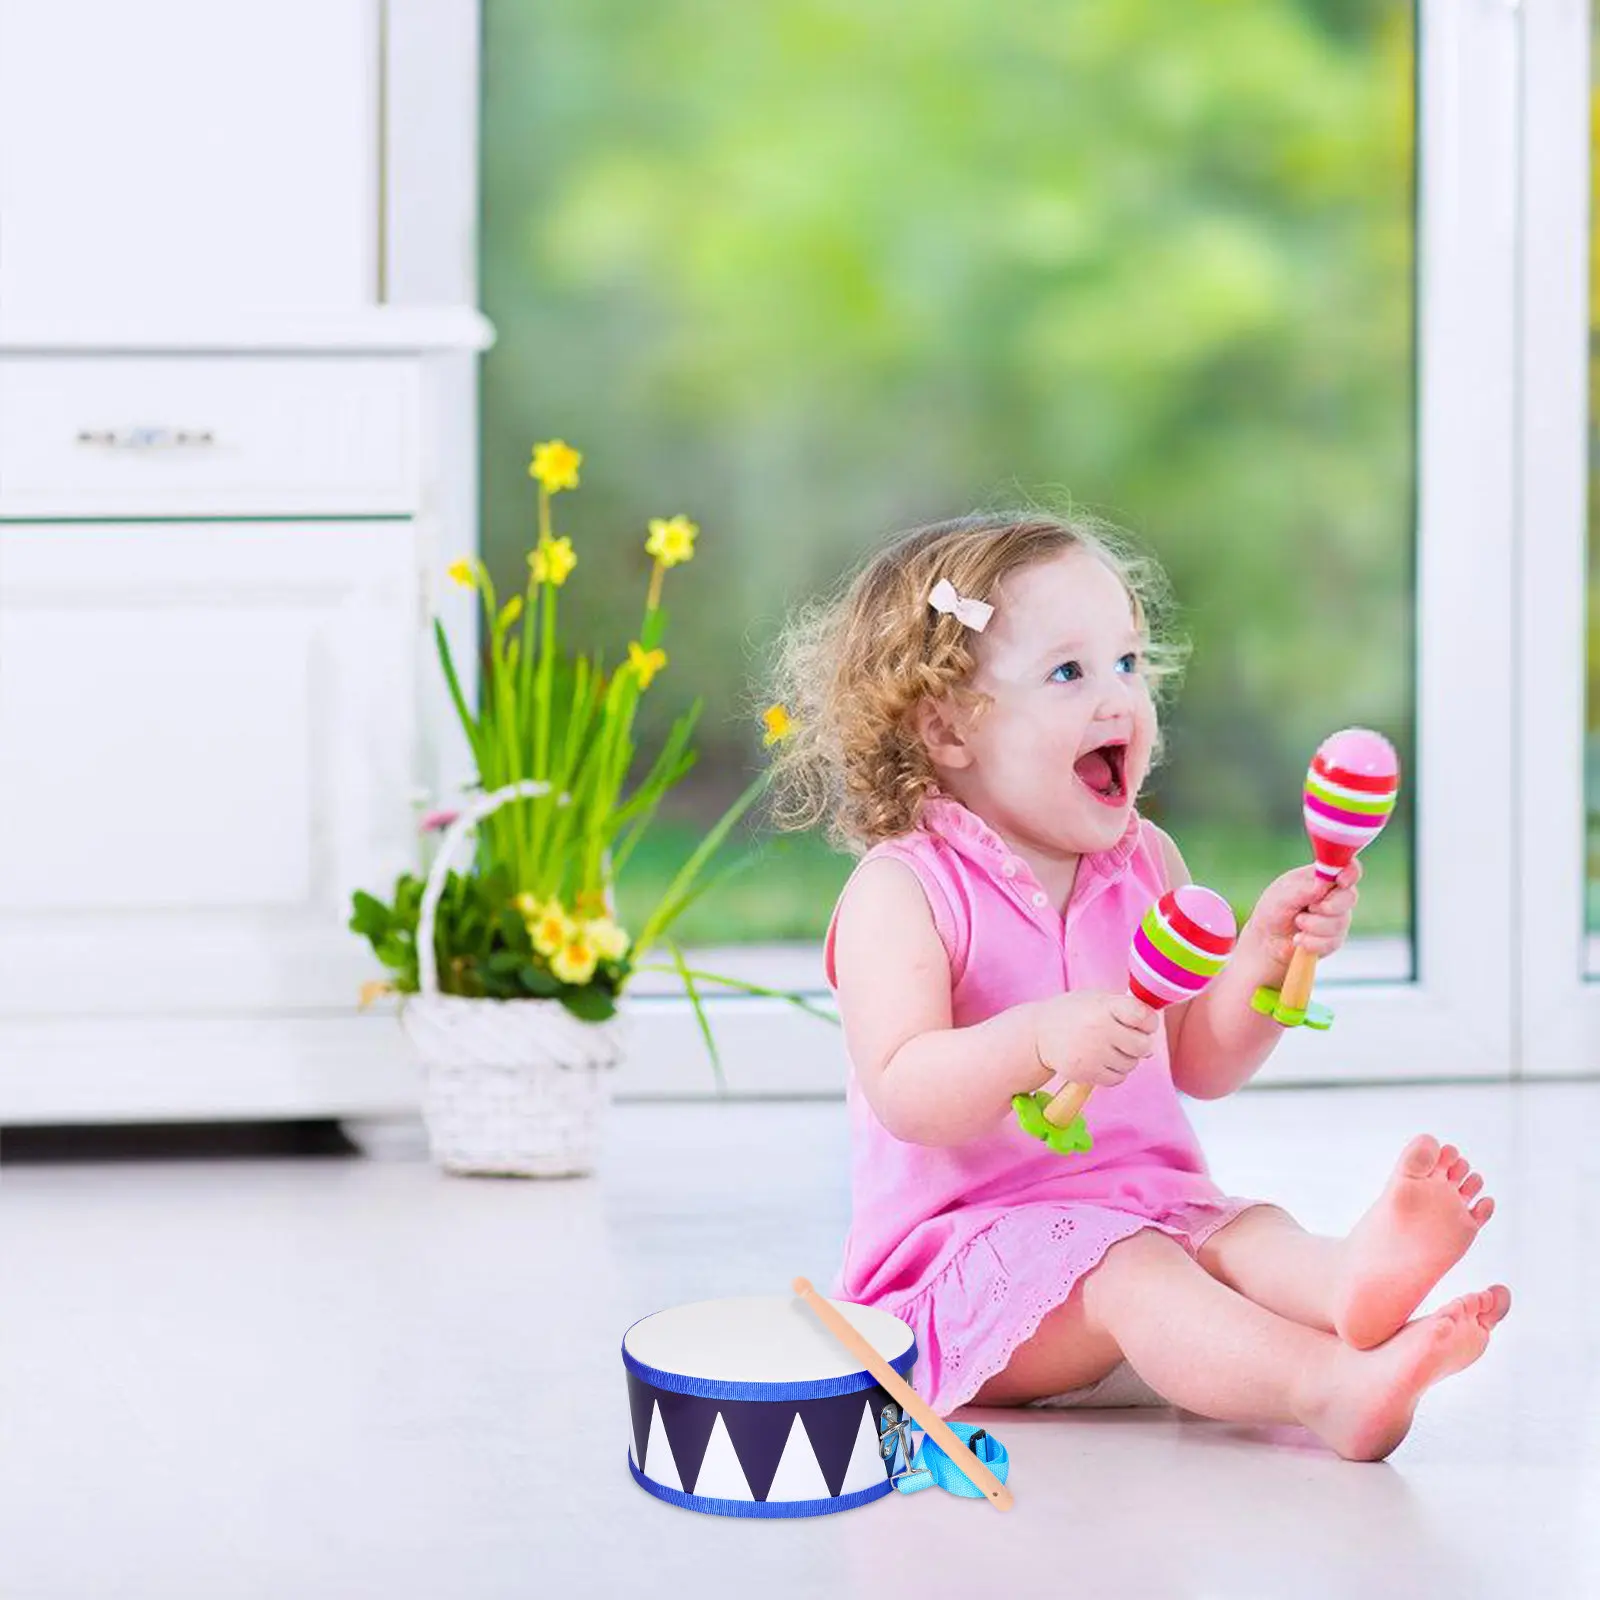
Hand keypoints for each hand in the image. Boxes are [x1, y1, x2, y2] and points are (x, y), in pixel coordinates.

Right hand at [1032, 990, 1158, 1089]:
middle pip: (1143, 1045)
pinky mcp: (1086, 1074)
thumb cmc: (1074, 1013)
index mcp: (1104, 1007)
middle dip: (1140, 1043)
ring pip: (1131, 1065)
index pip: (1143, 1016)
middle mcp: (1098, 1030)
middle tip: (1126, 1039)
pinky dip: (1114, 1072)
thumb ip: (1125, 1009)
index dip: (1149, 1021)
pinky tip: (1101, 1060)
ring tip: (1108, 1048)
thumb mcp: (1097, 1000)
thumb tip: (1151, 1036)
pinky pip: (1117, 1079)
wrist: (1038, 1034)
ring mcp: (1092, 1054)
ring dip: (1126, 1059)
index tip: (1143, 1022)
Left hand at [1244, 860, 1361, 967]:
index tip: (1340, 881)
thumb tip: (1322, 883)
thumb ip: (1302, 890)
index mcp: (1322, 877)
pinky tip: (1298, 938)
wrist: (1268, 941)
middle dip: (1329, 906)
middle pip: (1350, 897)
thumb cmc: (1274, 911)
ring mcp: (1337, 917)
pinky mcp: (1334, 939)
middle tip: (1309, 908)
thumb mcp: (1281, 897)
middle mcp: (1334, 896)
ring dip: (1313, 925)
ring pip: (1340, 922)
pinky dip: (1311, 942)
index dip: (1350, 873)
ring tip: (1297, 922)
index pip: (1348, 869)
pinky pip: (1332, 942)